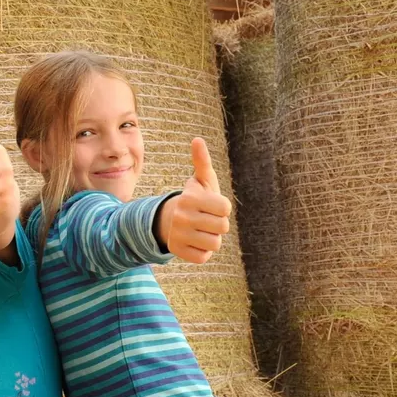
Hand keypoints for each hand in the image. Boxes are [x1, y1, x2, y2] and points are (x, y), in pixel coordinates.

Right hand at [158, 137, 230, 263]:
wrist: (170, 220)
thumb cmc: (195, 199)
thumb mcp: (200, 180)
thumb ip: (202, 161)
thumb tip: (197, 140)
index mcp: (190, 198)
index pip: (226, 208)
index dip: (223, 208)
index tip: (212, 206)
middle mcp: (182, 216)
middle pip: (223, 227)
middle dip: (219, 224)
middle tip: (207, 219)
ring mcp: (178, 234)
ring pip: (214, 244)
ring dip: (212, 239)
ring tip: (202, 231)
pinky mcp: (177, 251)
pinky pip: (204, 257)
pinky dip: (203, 251)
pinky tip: (195, 242)